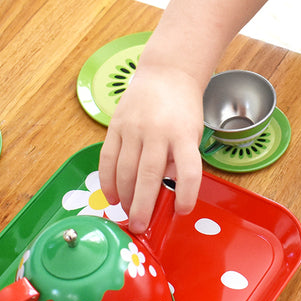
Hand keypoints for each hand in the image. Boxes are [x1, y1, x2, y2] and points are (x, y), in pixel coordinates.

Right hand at [98, 64, 204, 232]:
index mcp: (184, 134)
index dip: (186, 194)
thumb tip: (167, 193)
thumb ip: (181, 160)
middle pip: (149, 175)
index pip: (188, 170)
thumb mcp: (192, 132)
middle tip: (140, 226)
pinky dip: (108, 180)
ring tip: (128, 214)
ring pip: (126, 170)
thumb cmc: (182, 108)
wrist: (166, 73)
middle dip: (143, 206)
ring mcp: (134, 128)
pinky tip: (112, 196)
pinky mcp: (116, 125)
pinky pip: (108, 158)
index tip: (181, 210)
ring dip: (125, 197)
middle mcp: (158, 131)